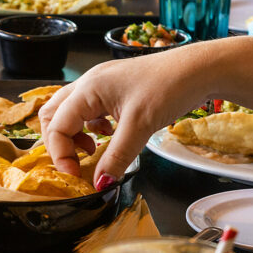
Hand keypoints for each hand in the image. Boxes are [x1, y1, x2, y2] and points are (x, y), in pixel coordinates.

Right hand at [40, 50, 202, 182]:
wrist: (199, 69)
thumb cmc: (169, 86)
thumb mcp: (140, 127)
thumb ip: (117, 157)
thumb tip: (100, 183)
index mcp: (87, 89)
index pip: (56, 126)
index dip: (61, 155)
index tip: (77, 177)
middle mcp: (89, 83)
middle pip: (53, 115)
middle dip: (60, 143)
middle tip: (78, 164)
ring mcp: (101, 85)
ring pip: (70, 112)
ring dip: (75, 135)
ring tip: (95, 150)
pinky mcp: (114, 89)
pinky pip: (90, 110)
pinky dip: (92, 127)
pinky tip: (111, 135)